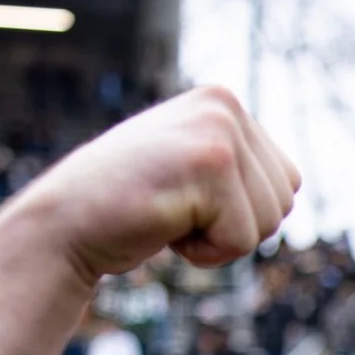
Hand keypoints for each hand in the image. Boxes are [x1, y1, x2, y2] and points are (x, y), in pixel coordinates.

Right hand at [2, 87, 300, 285]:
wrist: (62, 225)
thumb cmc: (125, 207)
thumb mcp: (186, 169)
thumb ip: (236, 165)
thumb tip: (293, 185)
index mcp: (223, 101)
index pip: (286, 181)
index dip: (241, 211)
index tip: (186, 198)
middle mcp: (225, 103)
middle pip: (284, 201)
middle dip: (235, 226)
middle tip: (176, 209)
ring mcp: (219, 129)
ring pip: (269, 222)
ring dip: (219, 239)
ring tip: (168, 214)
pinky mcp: (212, 164)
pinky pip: (242, 239)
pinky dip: (205, 253)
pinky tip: (163, 226)